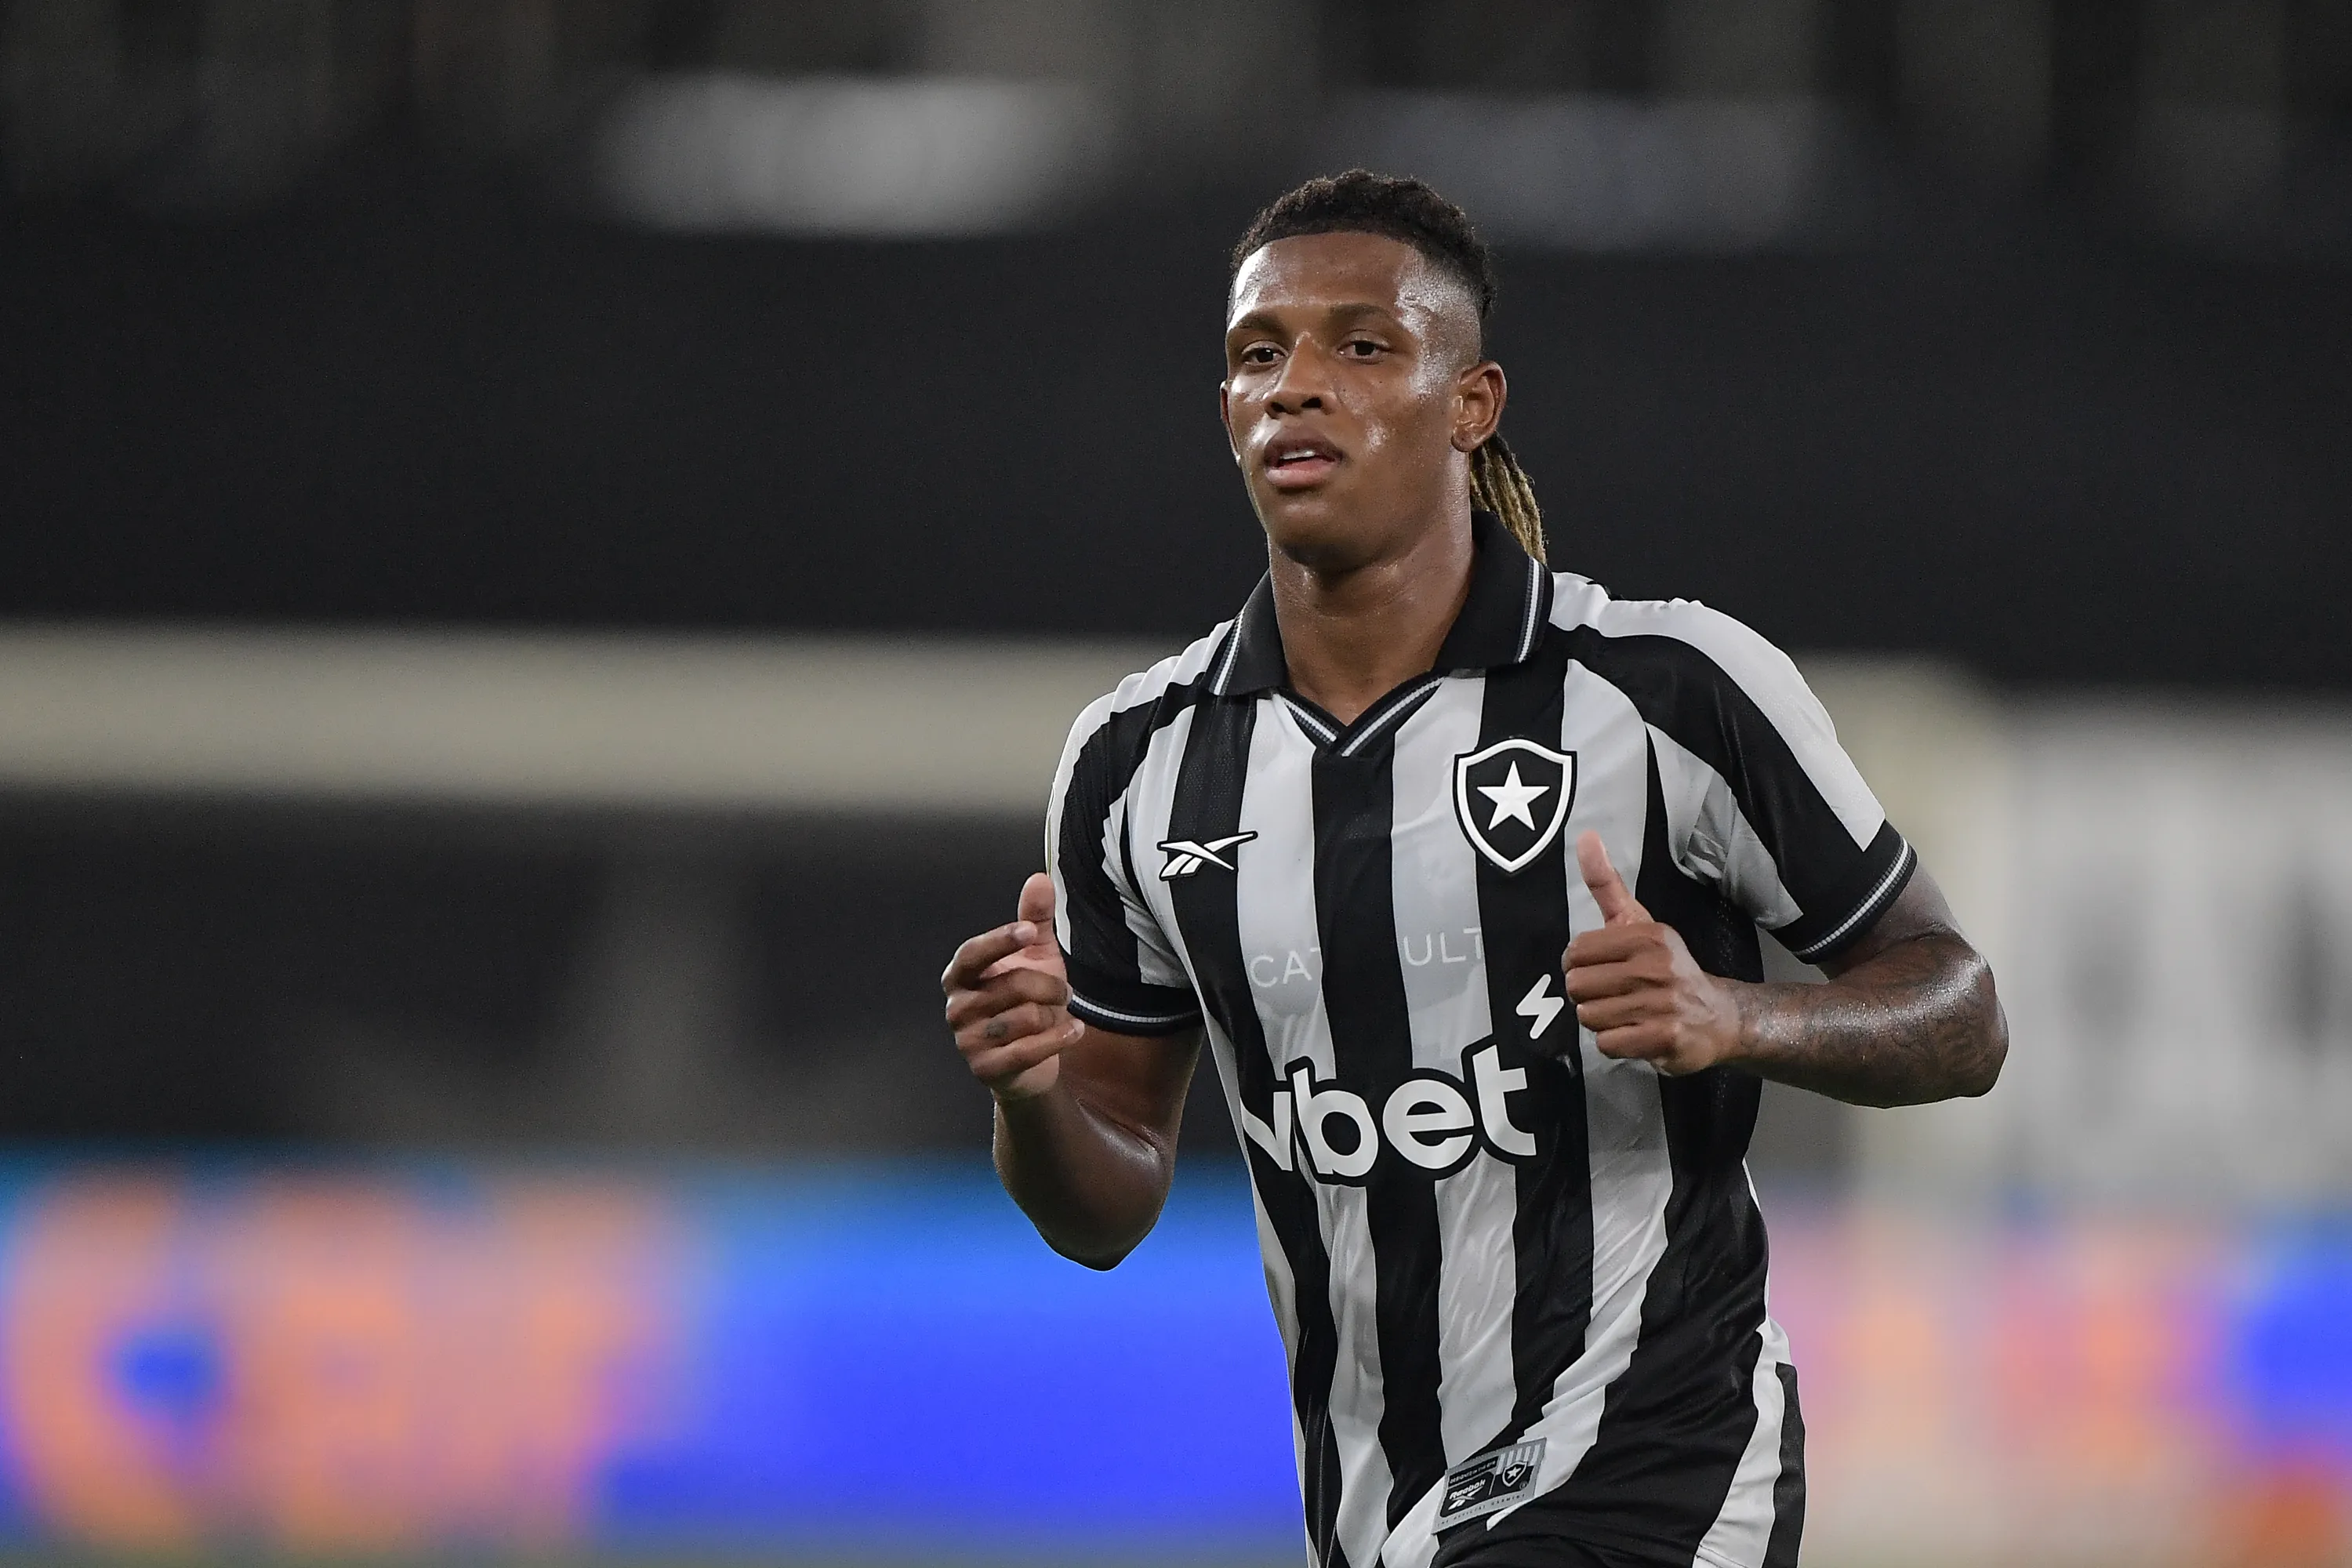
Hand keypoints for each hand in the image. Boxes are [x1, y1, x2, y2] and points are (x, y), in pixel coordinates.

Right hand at [941, 872, 1085, 1101]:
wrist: (1029, 1060)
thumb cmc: (1027, 1000)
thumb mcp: (1035, 957)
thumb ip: (1034, 919)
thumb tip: (1039, 878)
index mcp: (961, 975)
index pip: (973, 954)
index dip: (1000, 941)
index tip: (1028, 933)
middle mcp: (957, 1007)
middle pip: (1013, 985)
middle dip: (1051, 987)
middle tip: (1065, 992)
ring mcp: (967, 1041)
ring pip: (1026, 1018)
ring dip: (1055, 1015)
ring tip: (1059, 1015)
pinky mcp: (985, 1069)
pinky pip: (1029, 1050)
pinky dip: (1059, 1038)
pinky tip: (1074, 1031)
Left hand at [1562, 832, 1743, 1074]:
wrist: (1720, 1017)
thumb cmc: (1668, 969)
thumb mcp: (1639, 922)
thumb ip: (1606, 884)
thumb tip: (1585, 836)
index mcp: (1647, 935)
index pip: (1575, 952)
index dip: (1580, 966)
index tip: (1603, 969)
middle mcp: (1656, 966)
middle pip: (1577, 986)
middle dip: (1589, 996)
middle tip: (1617, 996)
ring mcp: (1663, 1003)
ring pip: (1590, 1016)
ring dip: (1603, 1021)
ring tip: (1630, 1014)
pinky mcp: (1665, 1037)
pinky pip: (1608, 1043)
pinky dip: (1616, 1043)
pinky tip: (1637, 1033)